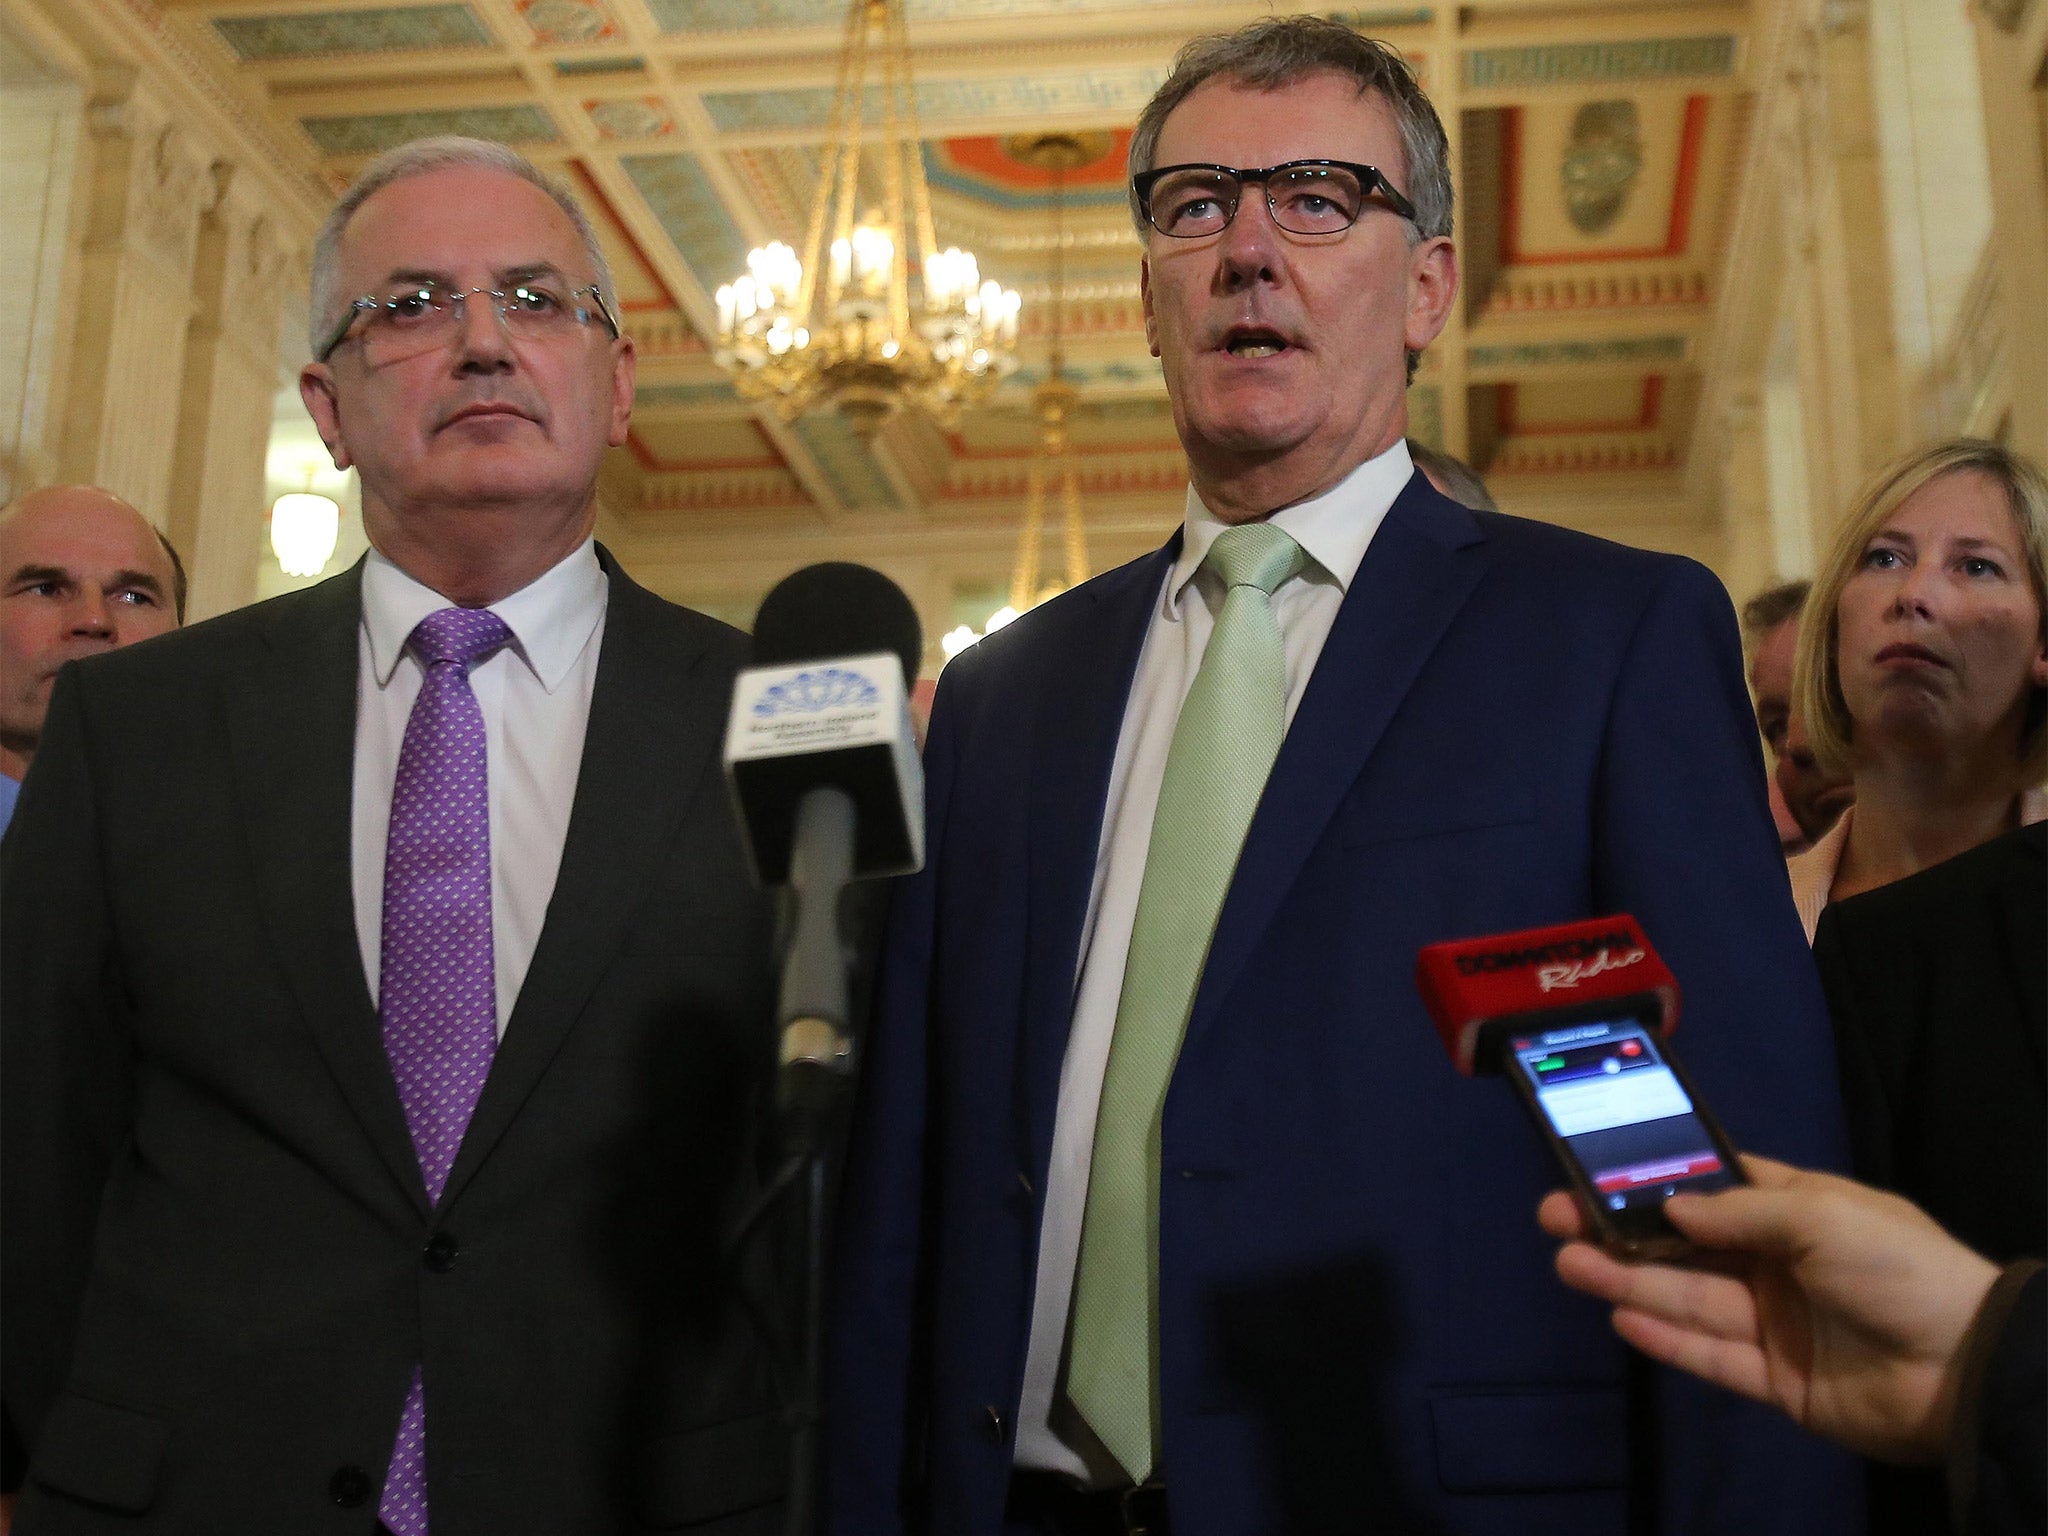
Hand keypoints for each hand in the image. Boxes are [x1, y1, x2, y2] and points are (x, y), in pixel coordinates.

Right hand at [1538, 1155, 1998, 1463]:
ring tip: (1570, 1265)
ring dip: (1628, 1282)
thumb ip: (1740, 1212)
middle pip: (1685, 1247)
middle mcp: (1778, 1263)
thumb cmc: (1897, 1268)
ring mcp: (1774, 1322)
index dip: (1656, 1179)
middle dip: (1621, 1232)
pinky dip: (1667, 1340)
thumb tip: (1673, 1208)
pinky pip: (1711, 1357)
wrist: (1965, 1368)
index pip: (1713, 1187)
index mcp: (1797, 1211)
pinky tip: (1622, 1318)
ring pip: (1687, 1299)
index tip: (1596, 1169)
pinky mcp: (1775, 1380)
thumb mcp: (1824, 1215)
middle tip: (1555, 1218)